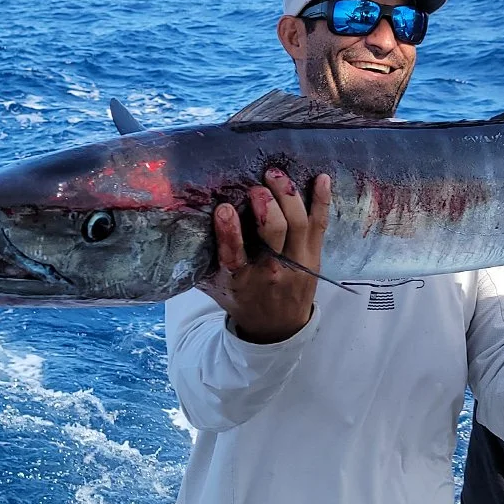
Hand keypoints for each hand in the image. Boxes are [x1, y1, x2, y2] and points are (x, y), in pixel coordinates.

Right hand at [198, 170, 331, 343]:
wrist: (278, 327)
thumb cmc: (243, 299)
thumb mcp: (216, 286)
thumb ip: (203, 259)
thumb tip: (181, 223)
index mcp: (241, 279)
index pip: (234, 254)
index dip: (229, 231)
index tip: (224, 208)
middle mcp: (271, 271)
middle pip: (274, 233)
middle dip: (267, 206)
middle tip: (256, 188)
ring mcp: (297, 263)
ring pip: (299, 224)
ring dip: (288, 196)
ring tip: (275, 176)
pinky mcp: (314, 256)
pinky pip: (320, 225)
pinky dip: (321, 201)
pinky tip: (321, 178)